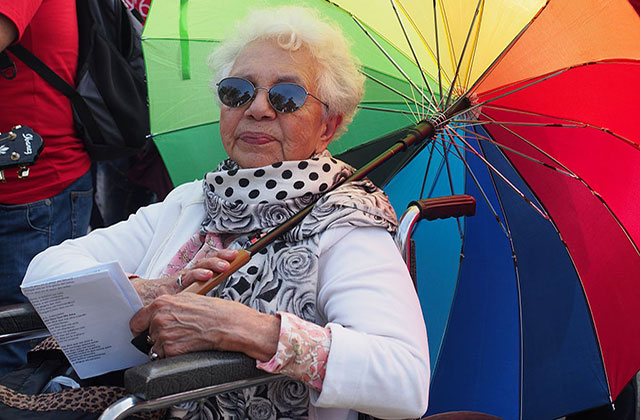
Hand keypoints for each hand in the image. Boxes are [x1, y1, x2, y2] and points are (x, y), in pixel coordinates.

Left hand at [129, 293, 279, 360]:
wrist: (231, 325)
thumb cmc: (216, 311)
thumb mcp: (190, 297)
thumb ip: (170, 302)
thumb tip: (160, 302)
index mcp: (161, 303)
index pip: (136, 320)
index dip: (140, 328)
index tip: (143, 332)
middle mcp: (159, 319)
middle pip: (147, 335)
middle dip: (158, 337)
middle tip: (177, 334)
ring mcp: (164, 335)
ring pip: (155, 348)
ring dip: (166, 347)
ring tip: (185, 340)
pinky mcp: (172, 350)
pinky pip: (164, 358)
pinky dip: (173, 355)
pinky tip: (187, 347)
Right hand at [131, 249, 237, 304]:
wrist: (136, 301)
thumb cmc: (163, 302)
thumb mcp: (185, 300)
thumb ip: (199, 299)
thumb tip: (222, 305)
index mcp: (192, 278)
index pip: (208, 266)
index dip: (222, 259)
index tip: (237, 255)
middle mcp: (185, 277)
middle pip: (205, 264)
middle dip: (220, 258)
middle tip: (234, 257)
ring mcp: (178, 281)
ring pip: (197, 268)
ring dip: (213, 265)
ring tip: (225, 266)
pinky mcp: (170, 286)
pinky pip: (185, 280)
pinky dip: (197, 276)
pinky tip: (207, 276)